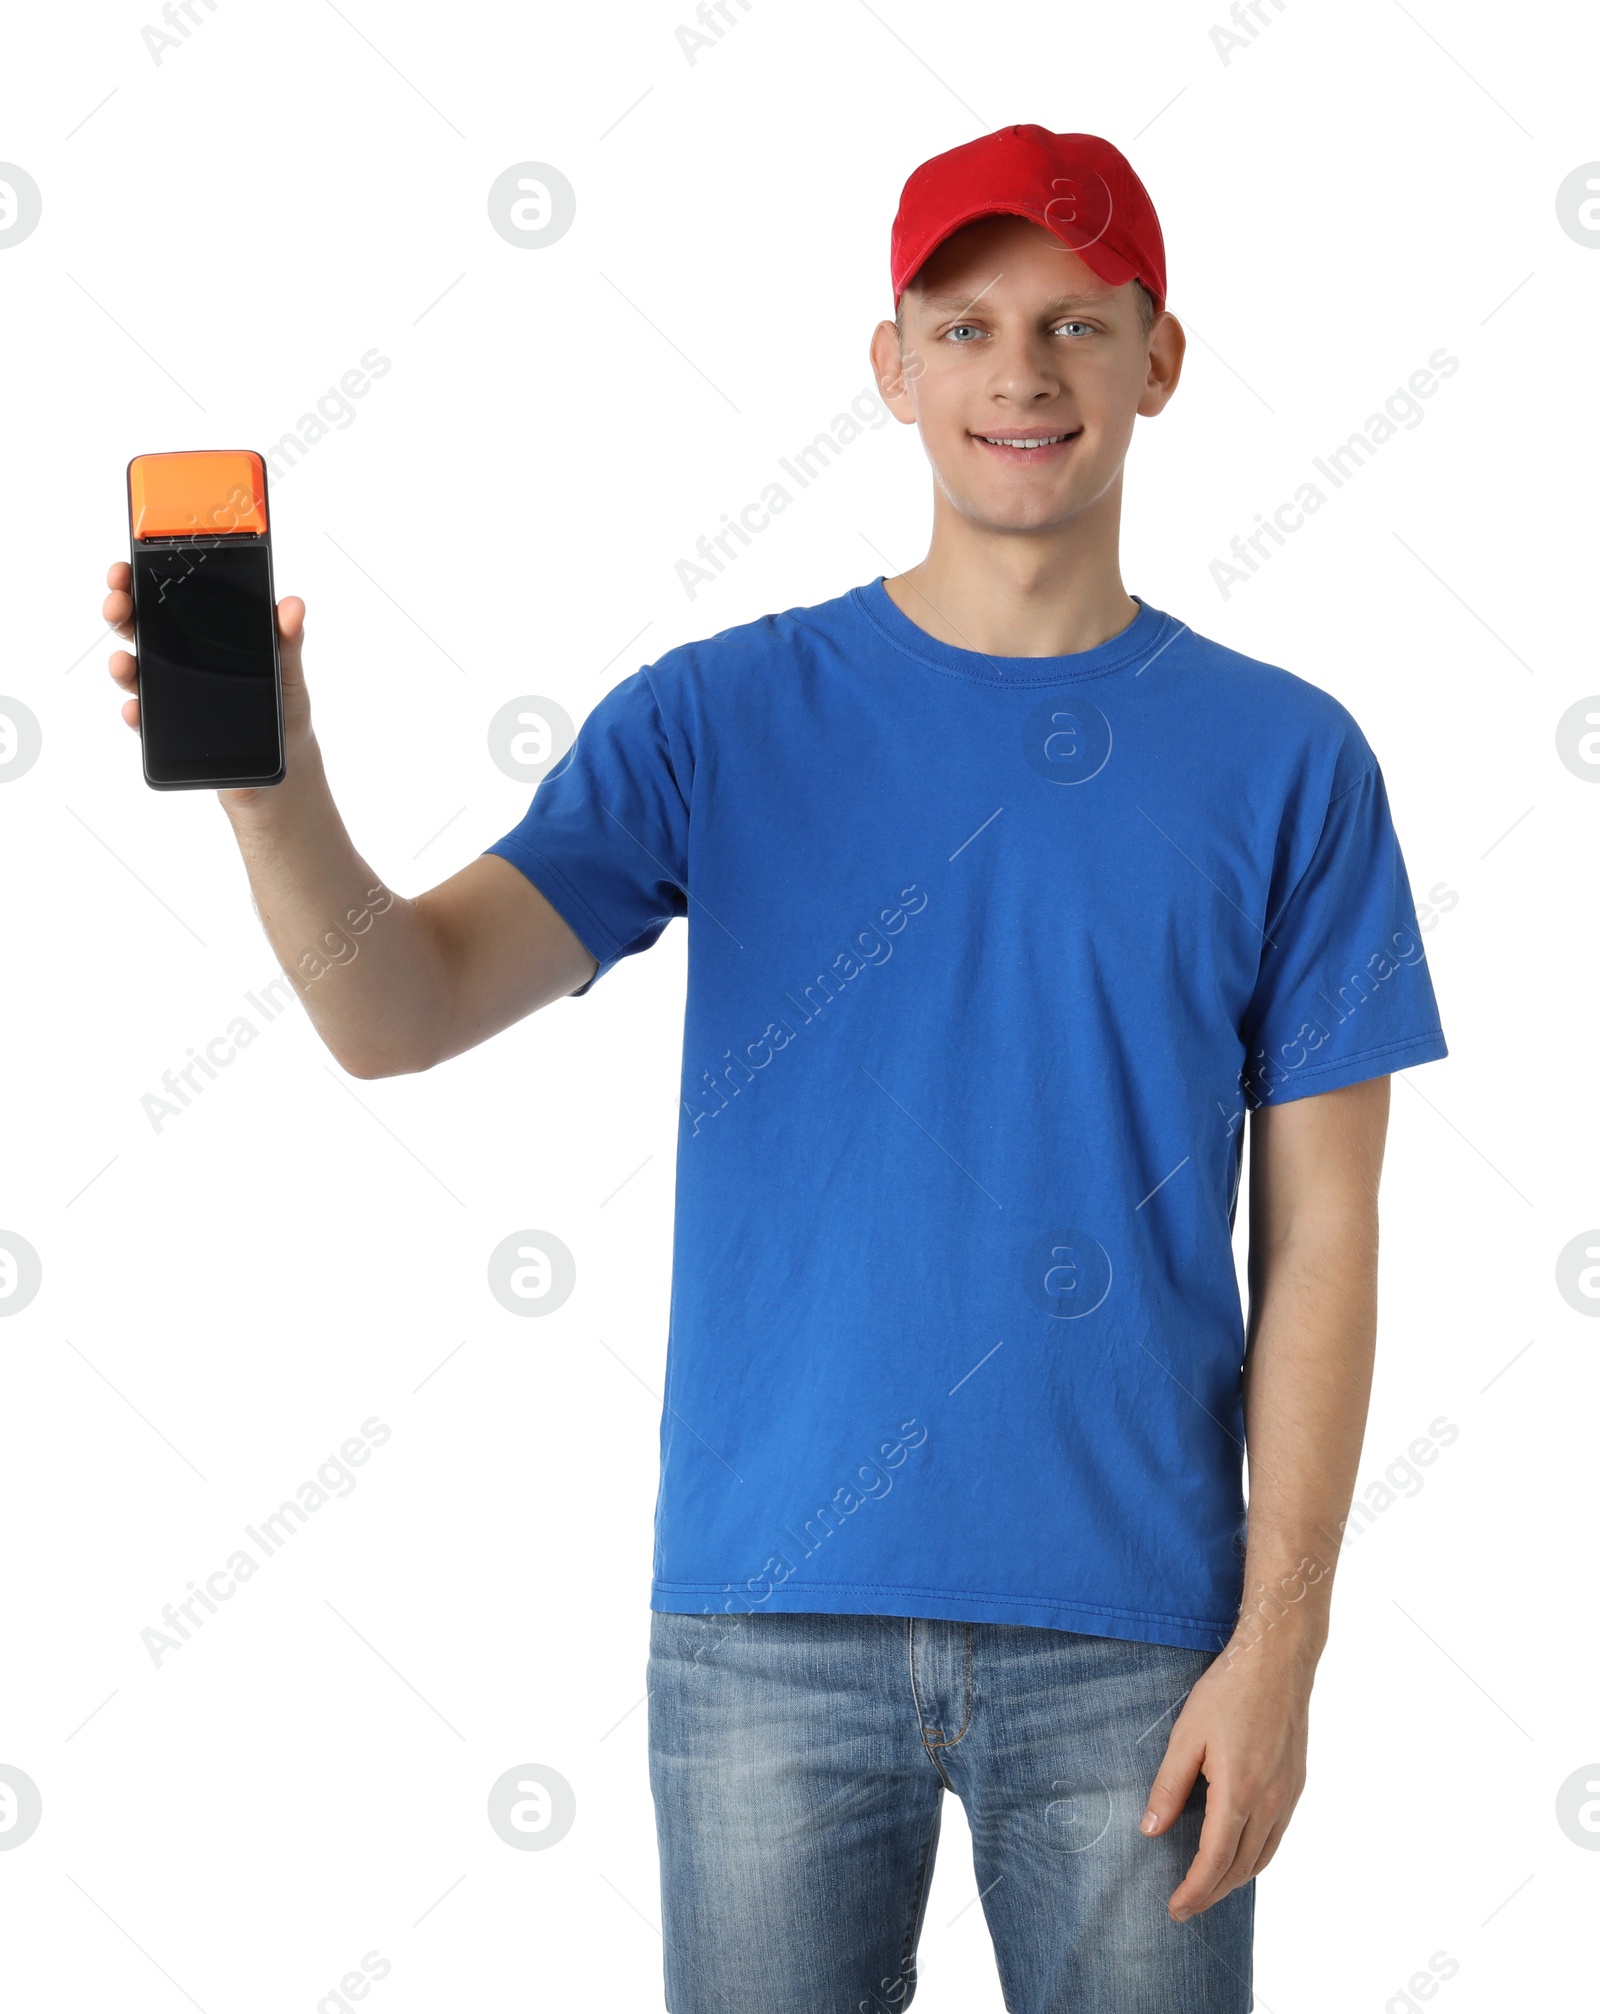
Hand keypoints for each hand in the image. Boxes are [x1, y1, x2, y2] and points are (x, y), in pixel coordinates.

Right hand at [102, 559, 312, 809]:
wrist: (285, 758)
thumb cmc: (285, 704)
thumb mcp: (288, 669)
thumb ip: (286, 638)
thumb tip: (294, 605)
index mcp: (203, 631)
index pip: (166, 595)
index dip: (142, 577)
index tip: (129, 564)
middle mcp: (179, 657)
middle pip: (138, 626)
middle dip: (121, 610)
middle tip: (117, 603)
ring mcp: (170, 692)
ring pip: (135, 672)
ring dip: (122, 665)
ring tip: (125, 662)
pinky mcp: (171, 728)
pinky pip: (145, 719)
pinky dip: (136, 713)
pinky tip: (136, 710)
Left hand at [1140, 1631, 1312, 1920]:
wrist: (1278, 1660)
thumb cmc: (1229, 1691)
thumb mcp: (1187, 1736)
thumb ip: (1169, 1786)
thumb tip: (1151, 1830)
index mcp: (1239, 1794)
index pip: (1214, 1861)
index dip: (1194, 1890)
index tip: (1175, 1909)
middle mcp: (1270, 1803)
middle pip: (1240, 1868)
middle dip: (1212, 1893)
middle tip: (1185, 1906)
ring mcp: (1288, 1796)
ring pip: (1262, 1857)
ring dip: (1234, 1879)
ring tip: (1208, 1887)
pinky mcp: (1296, 1784)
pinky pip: (1276, 1837)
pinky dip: (1255, 1856)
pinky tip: (1238, 1852)